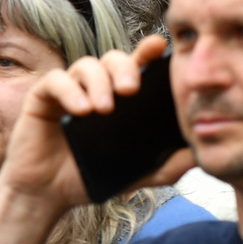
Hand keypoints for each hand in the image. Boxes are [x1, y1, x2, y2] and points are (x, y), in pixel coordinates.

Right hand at [3, 34, 192, 209]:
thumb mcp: (137, 174)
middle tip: (132, 90)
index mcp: (120, 99)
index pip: (137, 66)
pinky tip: (81, 110)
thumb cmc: (89, 178)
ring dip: (98, 82)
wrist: (48, 195)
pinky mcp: (42, 98)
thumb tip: (199, 154)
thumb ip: (168, 166)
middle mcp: (95, 88)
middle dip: (125, 68)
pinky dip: (70, 91)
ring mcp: (69, 90)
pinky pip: (57, 81)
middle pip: (113, 59)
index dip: (148, 51)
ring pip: (87, 65)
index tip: (161, 47)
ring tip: (105, 109)